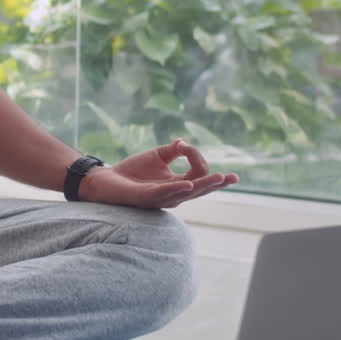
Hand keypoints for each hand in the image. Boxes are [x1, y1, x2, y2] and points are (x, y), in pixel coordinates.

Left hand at [77, 139, 238, 209]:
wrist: (107, 179)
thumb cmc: (132, 171)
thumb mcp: (157, 156)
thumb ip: (173, 150)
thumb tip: (185, 142)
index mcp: (178, 184)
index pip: (198, 172)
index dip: (195, 155)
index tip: (182, 144)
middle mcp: (174, 194)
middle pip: (201, 189)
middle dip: (217, 183)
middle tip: (233, 178)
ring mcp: (162, 198)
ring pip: (188, 193)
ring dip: (204, 185)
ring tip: (219, 178)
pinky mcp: (147, 198)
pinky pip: (165, 193)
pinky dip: (178, 188)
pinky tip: (188, 185)